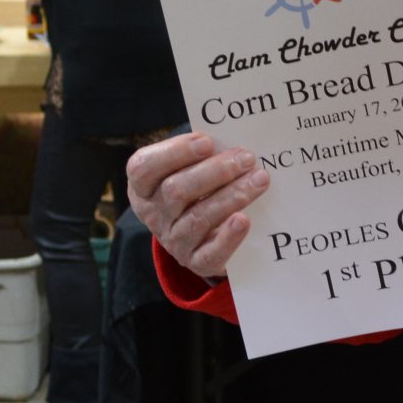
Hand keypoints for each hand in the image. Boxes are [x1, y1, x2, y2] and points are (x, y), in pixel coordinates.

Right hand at [127, 130, 268, 279]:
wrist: (203, 235)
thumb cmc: (197, 188)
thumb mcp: (188, 170)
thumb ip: (202, 155)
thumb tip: (232, 140)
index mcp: (143, 187)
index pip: (144, 168)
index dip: (174, 153)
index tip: (206, 141)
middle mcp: (153, 214)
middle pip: (176, 191)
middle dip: (214, 172)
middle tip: (246, 158)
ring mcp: (173, 241)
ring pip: (198, 218)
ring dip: (232, 196)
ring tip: (259, 179)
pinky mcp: (196, 262)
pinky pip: (210, 254)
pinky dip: (228, 237)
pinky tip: (244, 220)